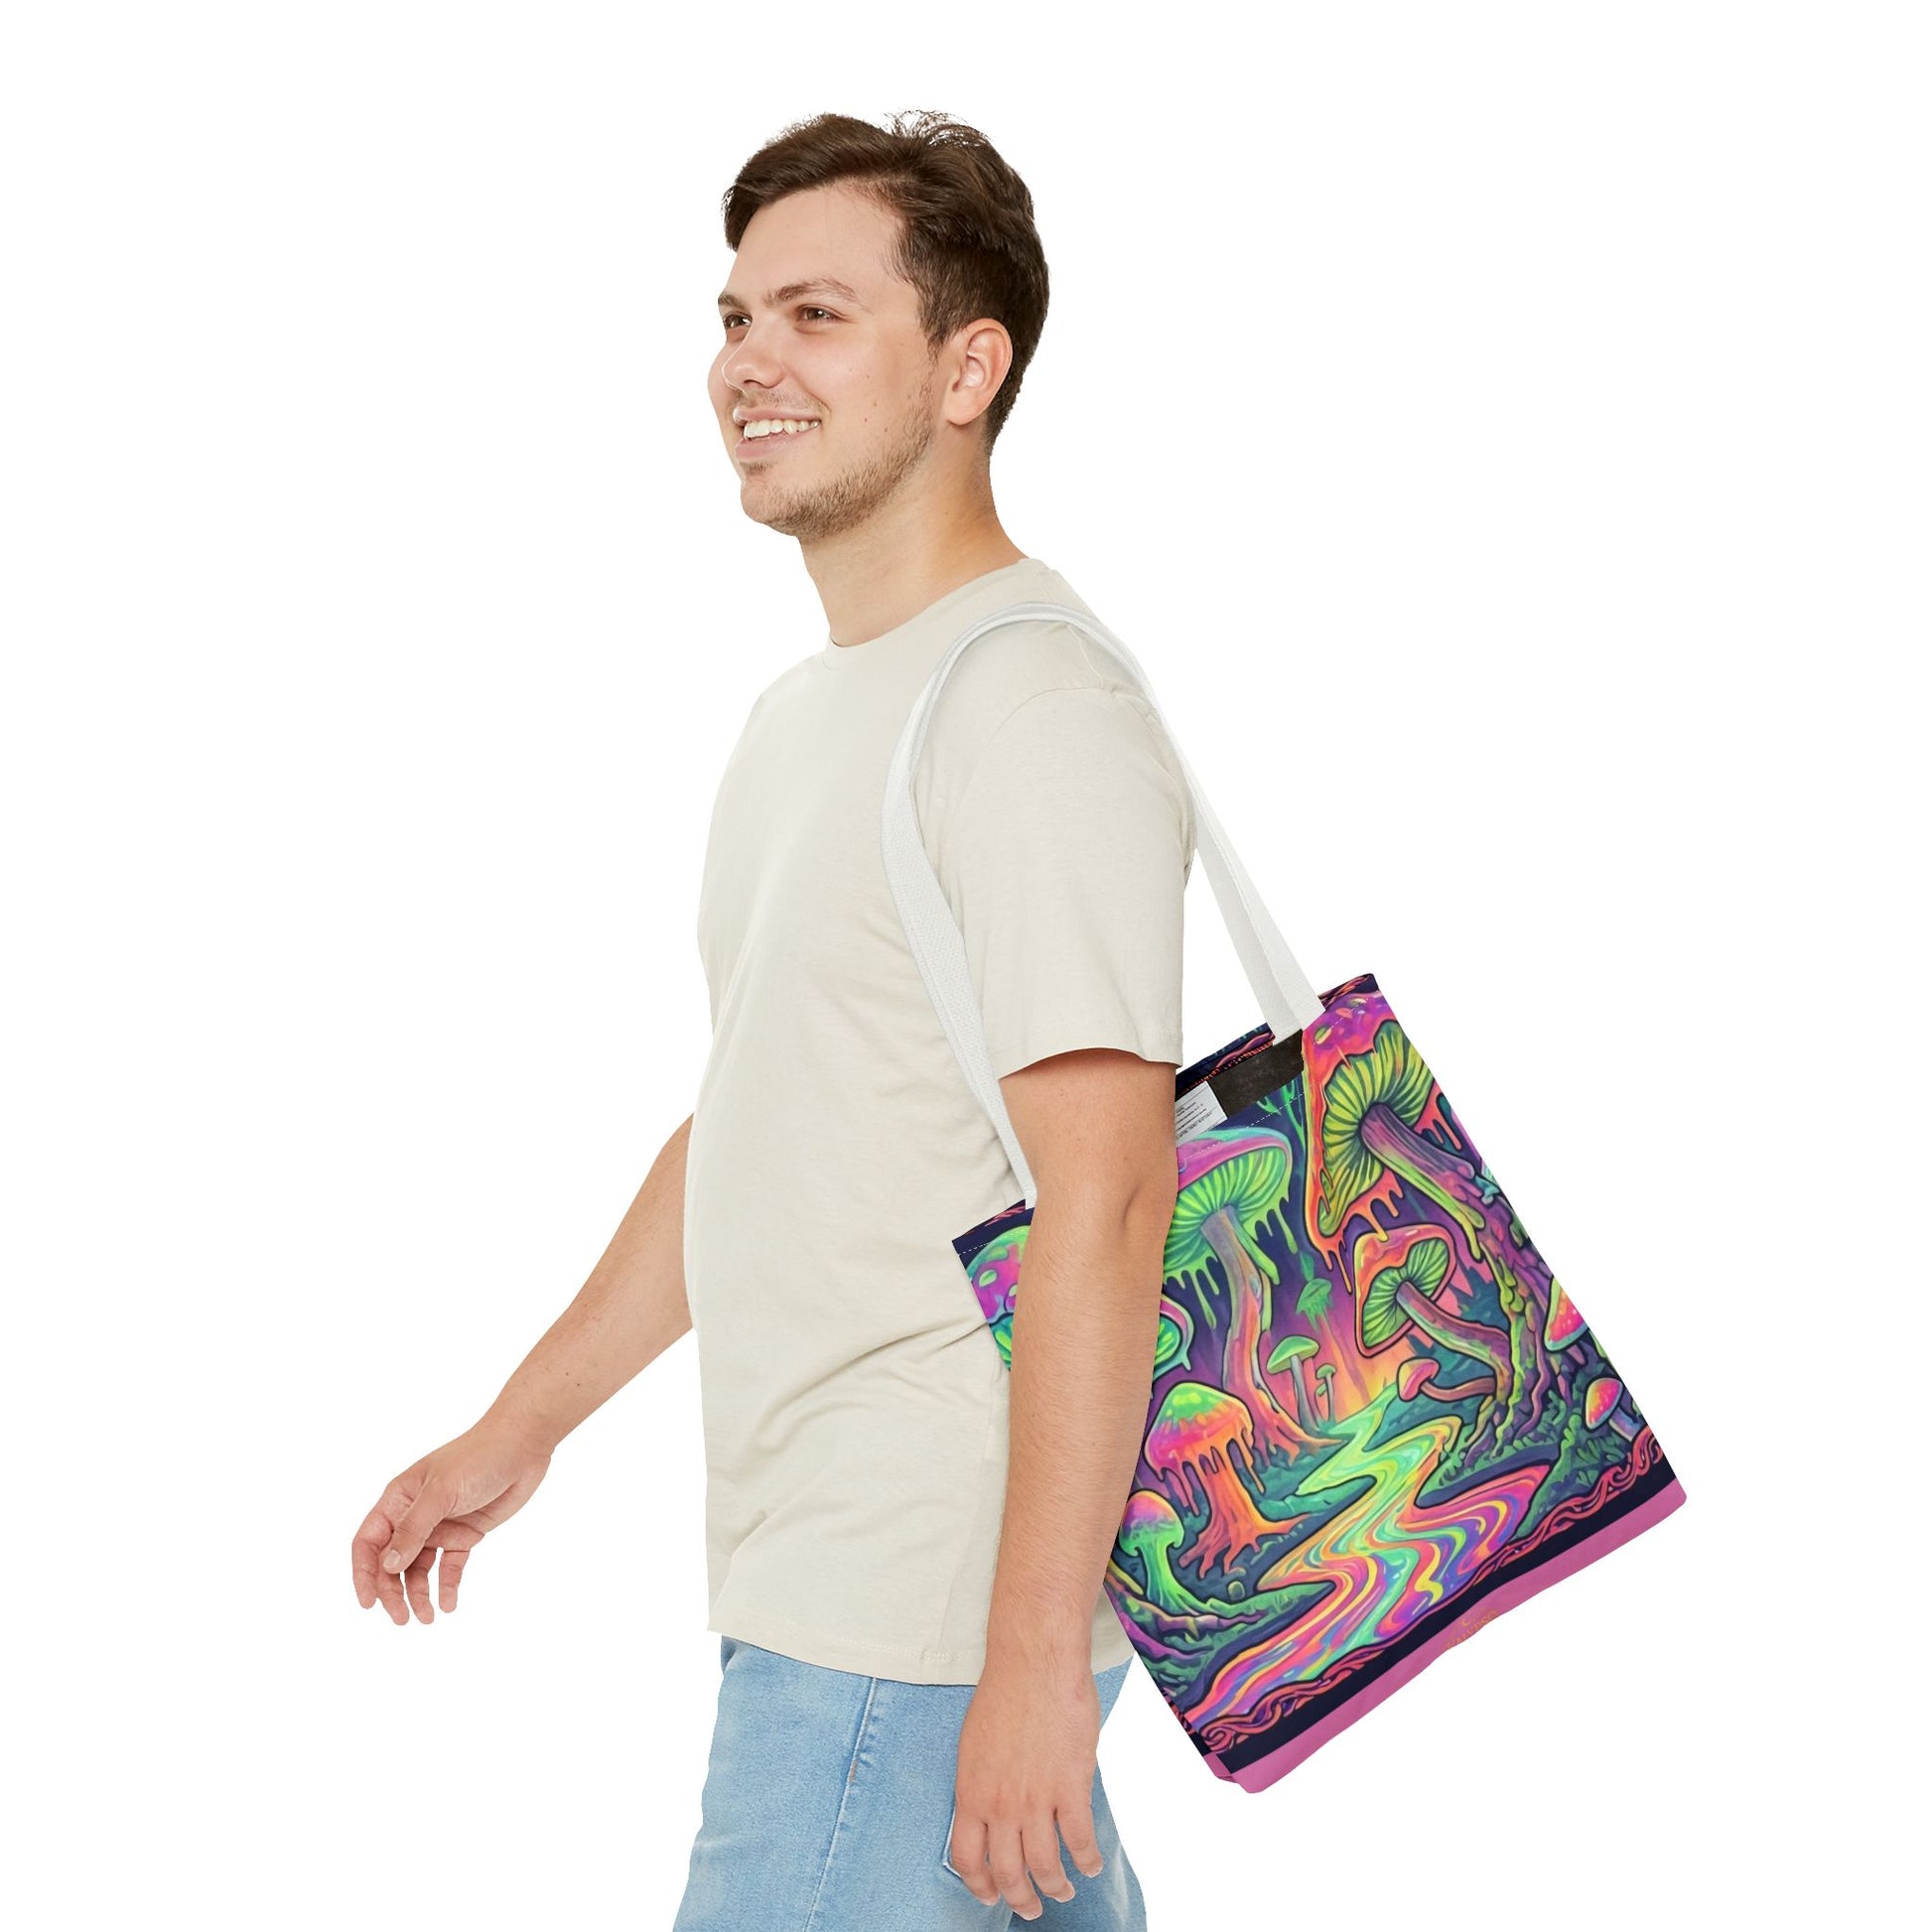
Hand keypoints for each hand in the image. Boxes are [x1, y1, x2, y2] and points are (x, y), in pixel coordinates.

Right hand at [350, 1418, 551, 1623]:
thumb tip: (387, 1566)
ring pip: (419, 1569)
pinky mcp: (465, 1534)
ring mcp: (440, 1526)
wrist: (523, 1446)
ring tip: (428, 1618)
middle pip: (392, 1562)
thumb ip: (414, 1529)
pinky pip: (450, 1566)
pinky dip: (447, 1586)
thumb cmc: (477, 1458)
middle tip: (403, 1619)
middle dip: (393, 1592)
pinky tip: (449, 1604)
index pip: (369, 1542)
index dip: (363, 1573)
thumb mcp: (441, 1492)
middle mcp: (414, 1515)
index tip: (368, 1603)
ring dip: (419, 1594)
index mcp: (398, 1499)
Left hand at [947, 1652, 1105, 1921]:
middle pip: (1008, 1873)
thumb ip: (982, 1785)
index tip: (992, 1895)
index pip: (967, 1860)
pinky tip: (1090, 1864)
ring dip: (1056, 1887)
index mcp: (970, 1792)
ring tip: (1063, 1890)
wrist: (1035, 1663)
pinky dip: (1087, 1860)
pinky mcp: (1070, 1787)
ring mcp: (1036, 1799)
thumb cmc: (1005, 1693)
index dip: (981, 1886)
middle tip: (1031, 1907)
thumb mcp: (974, 1745)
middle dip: (1021, 1899)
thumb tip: (993, 1814)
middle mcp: (1000, 1805)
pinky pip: (1080, 1841)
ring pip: (1045, 1866)